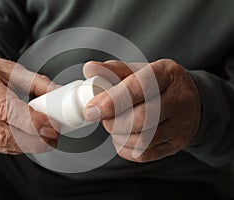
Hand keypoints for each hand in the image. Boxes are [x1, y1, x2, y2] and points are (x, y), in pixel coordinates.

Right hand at [0, 56, 59, 153]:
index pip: (5, 109)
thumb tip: (60, 95)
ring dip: (30, 145)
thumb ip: (39, 84)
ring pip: (3, 145)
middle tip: (53, 135)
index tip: (51, 125)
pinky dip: (21, 146)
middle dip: (33, 140)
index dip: (30, 121)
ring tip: (48, 139)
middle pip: (3, 134)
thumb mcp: (15, 71)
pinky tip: (33, 140)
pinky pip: (2, 148)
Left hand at [83, 59, 200, 161]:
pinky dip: (126, 150)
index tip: (91, 110)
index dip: (110, 102)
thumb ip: (113, 70)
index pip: (138, 88)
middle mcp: (180, 98)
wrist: (191, 100)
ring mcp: (182, 124)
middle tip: (104, 118)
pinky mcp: (178, 143)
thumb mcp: (139, 71)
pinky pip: (146, 154)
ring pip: (143, 139)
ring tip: (114, 127)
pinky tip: (123, 140)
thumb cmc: (158, 84)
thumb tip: (89, 69)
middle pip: (141, 118)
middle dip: (113, 122)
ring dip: (119, 137)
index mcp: (167, 73)